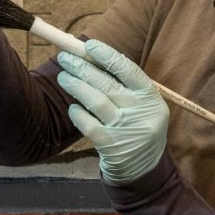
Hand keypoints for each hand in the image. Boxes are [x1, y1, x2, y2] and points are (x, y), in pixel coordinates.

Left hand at [56, 39, 168, 183]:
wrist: (143, 169)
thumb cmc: (137, 127)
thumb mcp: (140, 106)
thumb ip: (122, 84)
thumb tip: (91, 55)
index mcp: (151, 98)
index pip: (128, 70)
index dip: (107, 55)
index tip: (88, 45)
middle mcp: (140, 112)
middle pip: (107, 83)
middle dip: (82, 67)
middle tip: (65, 57)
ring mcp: (126, 130)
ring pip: (95, 101)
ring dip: (76, 85)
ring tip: (63, 77)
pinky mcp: (110, 146)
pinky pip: (88, 124)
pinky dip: (77, 114)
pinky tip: (72, 108)